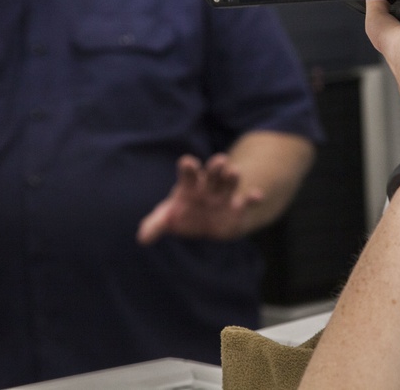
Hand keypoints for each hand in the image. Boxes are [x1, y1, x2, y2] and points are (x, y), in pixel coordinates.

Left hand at [136, 153, 263, 243]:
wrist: (207, 225)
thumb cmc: (184, 215)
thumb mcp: (167, 219)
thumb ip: (155, 225)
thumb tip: (141, 238)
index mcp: (190, 186)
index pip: (188, 174)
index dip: (188, 168)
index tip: (187, 163)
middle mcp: (208, 186)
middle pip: (213, 173)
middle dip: (216, 167)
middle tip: (220, 160)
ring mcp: (224, 196)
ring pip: (230, 182)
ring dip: (233, 177)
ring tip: (235, 172)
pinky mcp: (237, 208)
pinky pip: (246, 201)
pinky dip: (252, 198)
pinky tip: (257, 196)